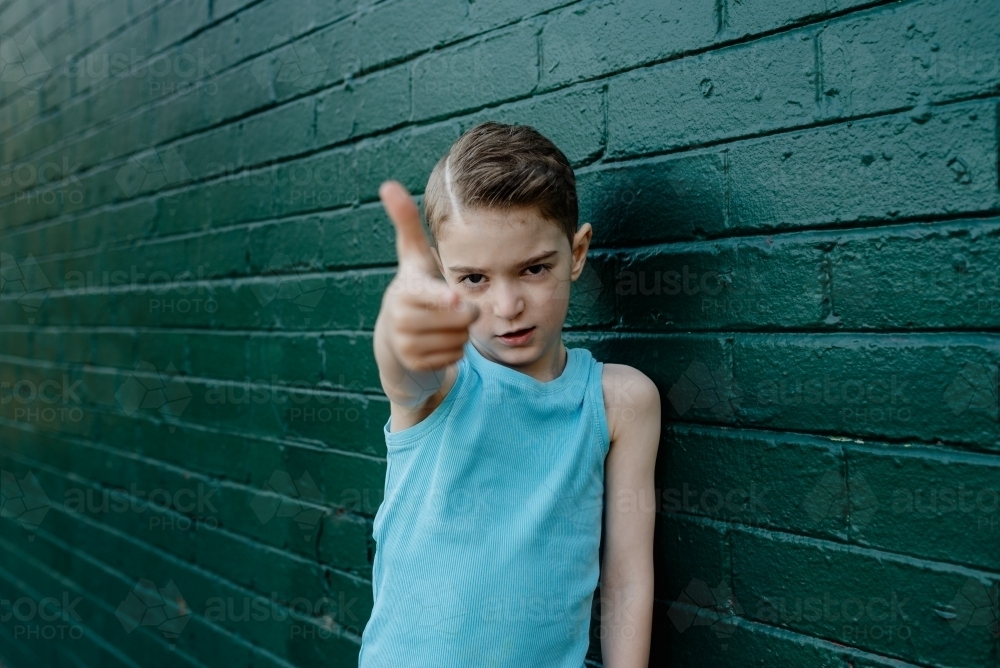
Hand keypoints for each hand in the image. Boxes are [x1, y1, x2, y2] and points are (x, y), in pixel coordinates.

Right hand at [378, 180, 479, 372]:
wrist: (396, 335)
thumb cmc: (416, 287)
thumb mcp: (414, 256)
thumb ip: (407, 222)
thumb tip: (388, 185)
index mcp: (405, 289)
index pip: (430, 295)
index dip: (444, 299)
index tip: (455, 299)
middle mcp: (401, 317)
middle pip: (460, 317)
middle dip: (465, 313)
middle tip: (451, 306)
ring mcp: (405, 343)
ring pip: (459, 338)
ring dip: (461, 332)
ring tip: (443, 323)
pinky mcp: (414, 364)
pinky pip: (454, 356)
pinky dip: (454, 350)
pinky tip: (440, 341)